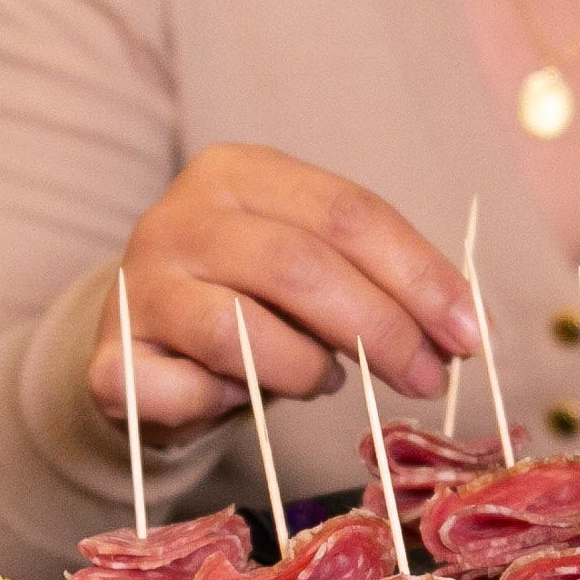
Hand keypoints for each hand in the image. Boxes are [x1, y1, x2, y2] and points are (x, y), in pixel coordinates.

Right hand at [93, 144, 479, 436]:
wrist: (144, 347)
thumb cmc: (249, 300)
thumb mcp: (311, 266)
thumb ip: (375, 279)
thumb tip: (464, 327)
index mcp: (239, 173)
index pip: (346, 212)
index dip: (419, 275)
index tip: (470, 334)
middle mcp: (178, 217)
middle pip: (300, 266)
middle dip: (383, 330)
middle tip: (428, 379)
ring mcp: (134, 286)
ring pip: (240, 333)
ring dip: (305, 371)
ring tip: (324, 380)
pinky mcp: (109, 360)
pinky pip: (187, 392)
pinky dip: (230, 406)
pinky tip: (239, 400)